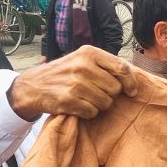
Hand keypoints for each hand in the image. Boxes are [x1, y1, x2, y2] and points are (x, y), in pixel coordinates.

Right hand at [8, 46, 137, 120]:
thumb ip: (106, 65)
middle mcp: (83, 66)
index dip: (131, 83)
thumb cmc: (65, 73)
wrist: (34, 85)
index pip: (122, 68)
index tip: (132, 92)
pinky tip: (78, 105)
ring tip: (86, 99)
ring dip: (99, 105)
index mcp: (89, 53)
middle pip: (115, 89)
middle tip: (96, 93)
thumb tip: (133, 78)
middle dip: (109, 95)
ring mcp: (75, 83)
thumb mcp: (83, 60)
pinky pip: (92, 113)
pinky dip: (88, 113)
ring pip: (106, 103)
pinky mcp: (68, 100)